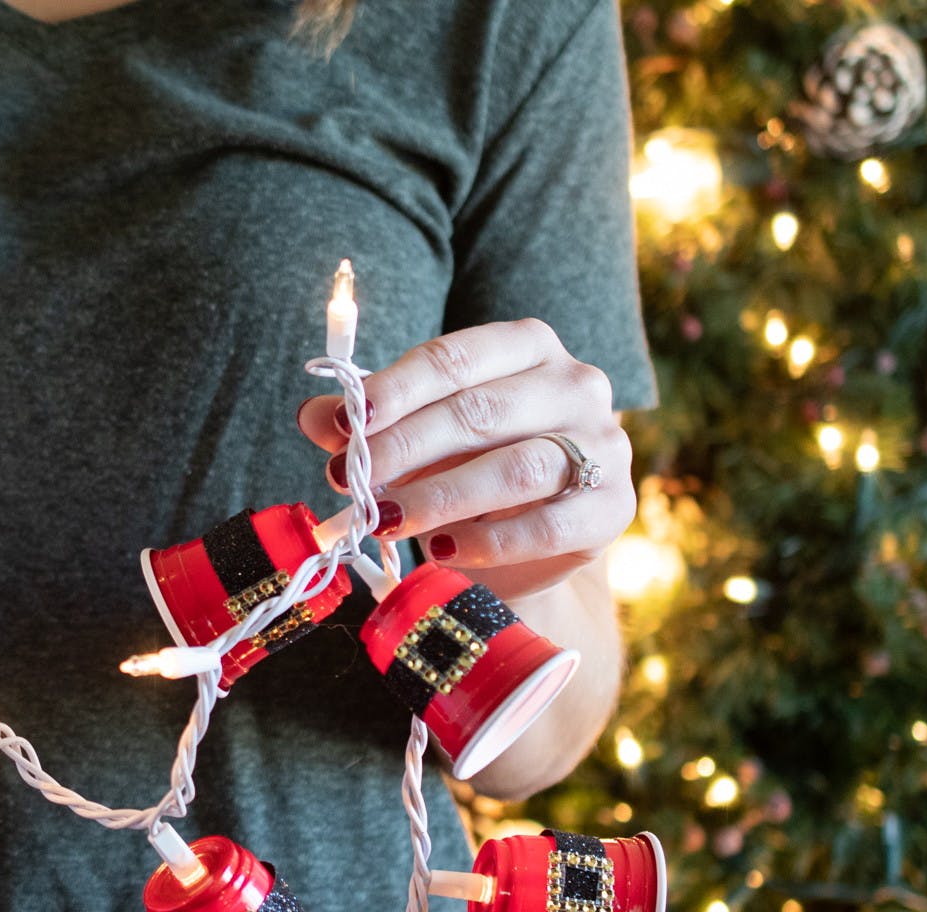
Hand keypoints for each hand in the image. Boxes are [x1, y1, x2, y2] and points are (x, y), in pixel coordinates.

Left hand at [298, 319, 633, 600]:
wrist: (532, 539)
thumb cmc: (468, 466)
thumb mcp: (416, 437)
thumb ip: (368, 421)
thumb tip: (313, 415)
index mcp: (527, 346)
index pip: (454, 358)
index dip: (395, 390)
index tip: (345, 423)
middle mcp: (575, 384)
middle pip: (480, 411)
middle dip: (405, 448)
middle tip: (348, 480)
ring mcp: (604, 445)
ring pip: (516, 468)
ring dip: (438, 497)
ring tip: (382, 521)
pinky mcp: (613, 508)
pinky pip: (547, 525)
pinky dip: (486, 542)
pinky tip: (439, 551)